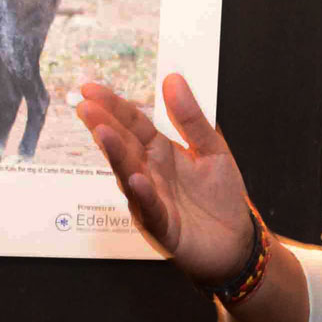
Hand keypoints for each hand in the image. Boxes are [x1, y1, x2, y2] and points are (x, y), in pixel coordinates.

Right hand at [76, 74, 252, 284]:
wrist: (236, 243)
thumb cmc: (221, 196)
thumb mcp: (212, 148)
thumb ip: (191, 118)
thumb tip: (172, 78)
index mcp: (160, 152)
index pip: (132, 124)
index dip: (113, 106)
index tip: (90, 89)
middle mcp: (149, 174)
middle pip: (124, 146)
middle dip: (104, 126)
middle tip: (85, 107)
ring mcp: (152, 201)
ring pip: (129, 175)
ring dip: (116, 155)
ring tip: (103, 133)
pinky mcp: (164, 228)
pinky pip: (150, 210)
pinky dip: (142, 195)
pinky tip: (136, 179)